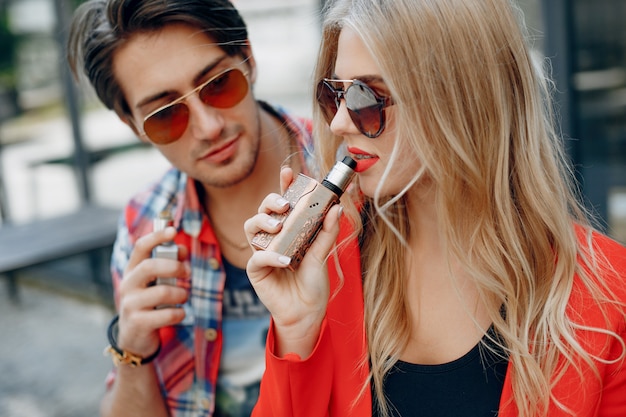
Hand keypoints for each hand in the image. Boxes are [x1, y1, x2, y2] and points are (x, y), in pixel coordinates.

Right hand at [116, 226, 189, 356]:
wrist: (133, 336)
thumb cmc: (149, 303)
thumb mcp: (155, 283)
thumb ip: (167, 266)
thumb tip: (182, 249)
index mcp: (132, 271)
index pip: (140, 247)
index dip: (157, 236)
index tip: (173, 230)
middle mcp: (128, 285)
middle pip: (150, 266)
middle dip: (174, 267)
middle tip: (188, 272)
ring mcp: (130, 304)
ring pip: (162, 292)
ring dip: (181, 293)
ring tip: (184, 296)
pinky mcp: (138, 323)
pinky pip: (166, 314)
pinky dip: (179, 313)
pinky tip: (180, 314)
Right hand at [244, 167, 342, 356]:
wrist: (307, 313)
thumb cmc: (313, 283)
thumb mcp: (323, 255)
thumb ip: (327, 232)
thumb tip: (336, 206)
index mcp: (288, 230)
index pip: (282, 203)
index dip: (283, 186)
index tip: (288, 172)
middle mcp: (272, 237)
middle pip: (262, 210)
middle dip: (270, 201)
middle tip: (284, 204)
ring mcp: (262, 252)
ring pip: (251, 227)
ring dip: (264, 222)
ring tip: (279, 225)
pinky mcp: (256, 270)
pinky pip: (257, 257)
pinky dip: (270, 256)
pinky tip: (285, 260)